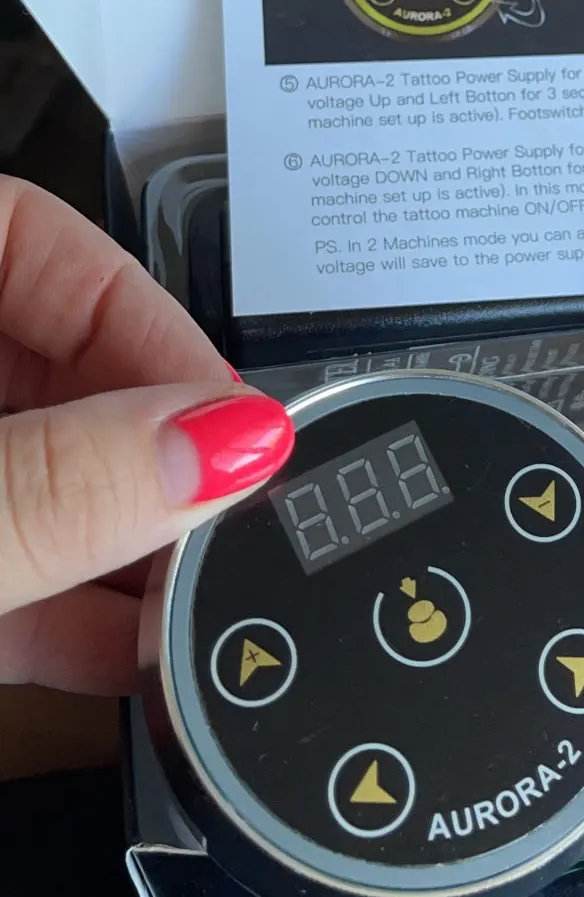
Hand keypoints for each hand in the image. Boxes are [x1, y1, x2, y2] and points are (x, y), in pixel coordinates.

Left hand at [0, 178, 292, 693]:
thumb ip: (56, 485)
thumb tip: (223, 445)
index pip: (37, 240)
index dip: (148, 323)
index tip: (231, 424)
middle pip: (56, 368)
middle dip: (153, 448)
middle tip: (235, 518)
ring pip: (36, 476)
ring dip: (123, 544)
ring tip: (207, 596)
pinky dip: (63, 608)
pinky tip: (135, 656)